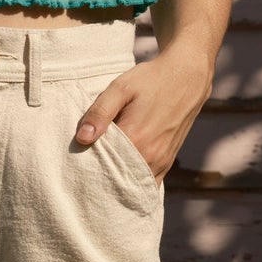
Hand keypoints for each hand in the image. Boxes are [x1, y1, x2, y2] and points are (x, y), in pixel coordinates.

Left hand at [74, 46, 209, 182]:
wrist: (186, 77)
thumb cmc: (151, 80)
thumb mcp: (120, 88)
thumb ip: (100, 112)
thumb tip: (82, 138)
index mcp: (135, 139)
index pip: (101, 165)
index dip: (85, 167)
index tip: (74, 165)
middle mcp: (149, 156)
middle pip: (116, 179)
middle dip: (99, 180)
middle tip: (82, 174)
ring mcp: (161, 162)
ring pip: (132, 185)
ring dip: (116, 184)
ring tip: (100, 176)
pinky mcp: (167, 162)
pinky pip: (148, 184)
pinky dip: (133, 185)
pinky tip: (120, 178)